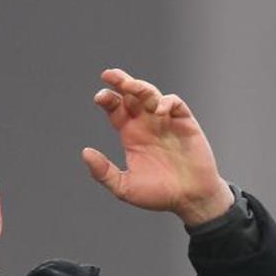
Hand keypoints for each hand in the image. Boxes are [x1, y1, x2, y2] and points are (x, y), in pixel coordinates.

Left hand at [82, 68, 233, 225]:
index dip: (108, 99)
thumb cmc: (158, 194)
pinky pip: (175, 104)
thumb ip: (104, 172)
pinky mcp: (185, 123)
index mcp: (131, 134)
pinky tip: (158, 111)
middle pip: (132, 95)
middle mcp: (147, 124)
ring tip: (130, 85)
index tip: (99, 97)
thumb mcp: (125, 187)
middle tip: (109, 75)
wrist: (190, 199)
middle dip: (121, 82)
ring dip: (140, 87)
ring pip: (151, 94)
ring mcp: (166, 121)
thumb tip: (85, 152)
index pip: (116, 109)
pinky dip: (166, 102)